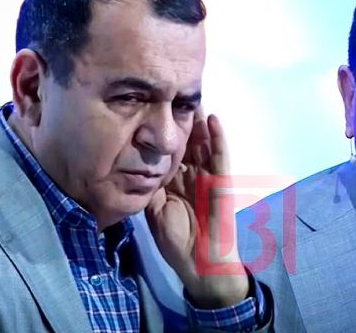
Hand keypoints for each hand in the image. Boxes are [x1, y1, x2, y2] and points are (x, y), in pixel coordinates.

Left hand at [145, 110, 248, 308]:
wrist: (200, 261)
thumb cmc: (177, 240)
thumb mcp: (155, 210)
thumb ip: (149, 187)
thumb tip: (134, 164)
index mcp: (176, 181)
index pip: (171, 151)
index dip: (166, 131)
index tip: (156, 108)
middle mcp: (192, 174)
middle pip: (188, 141)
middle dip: (183, 120)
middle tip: (176, 93)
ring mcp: (208, 176)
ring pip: (204, 143)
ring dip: (200, 121)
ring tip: (193, 97)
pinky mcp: (221, 181)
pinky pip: (220, 156)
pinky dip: (218, 138)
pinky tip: (213, 118)